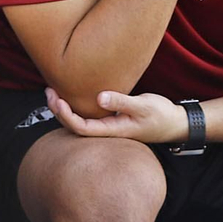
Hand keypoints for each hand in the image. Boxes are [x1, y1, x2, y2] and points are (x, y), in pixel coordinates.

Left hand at [45, 86, 188, 143]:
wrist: (173, 124)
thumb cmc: (160, 115)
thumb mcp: (143, 105)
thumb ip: (122, 101)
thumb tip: (99, 97)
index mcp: (111, 130)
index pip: (80, 127)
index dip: (66, 115)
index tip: (58, 99)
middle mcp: (106, 131)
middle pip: (74, 126)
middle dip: (59, 110)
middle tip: (49, 90)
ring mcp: (108, 127)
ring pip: (79, 122)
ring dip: (64, 109)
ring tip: (54, 92)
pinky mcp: (111, 120)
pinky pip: (87, 116)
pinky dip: (75, 107)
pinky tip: (72, 96)